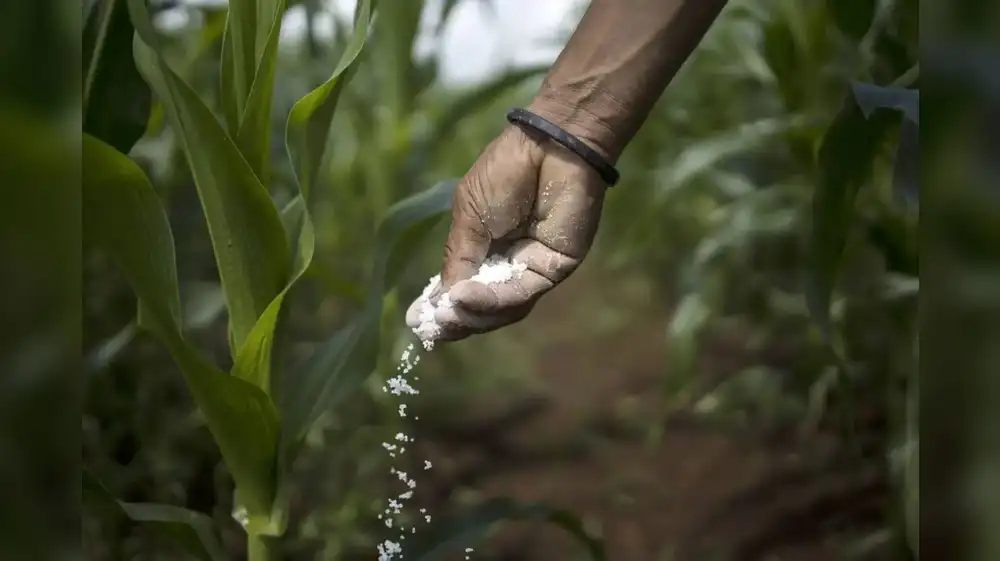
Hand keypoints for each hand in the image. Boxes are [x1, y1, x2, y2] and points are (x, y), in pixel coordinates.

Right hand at [406, 123, 608, 342]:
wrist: (547, 148)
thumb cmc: (504, 173)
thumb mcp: (468, 217)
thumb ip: (458, 260)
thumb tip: (441, 303)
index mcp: (486, 250)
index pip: (464, 290)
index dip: (443, 308)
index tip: (417, 322)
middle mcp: (509, 266)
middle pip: (484, 308)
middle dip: (457, 320)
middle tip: (432, 327)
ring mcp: (532, 270)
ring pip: (503, 309)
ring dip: (473, 315)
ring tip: (449, 312)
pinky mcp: (553, 270)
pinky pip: (520, 294)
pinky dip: (492, 300)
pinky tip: (466, 296)